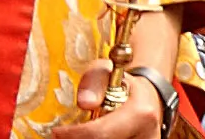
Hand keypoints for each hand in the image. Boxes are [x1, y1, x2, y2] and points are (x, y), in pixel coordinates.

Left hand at [48, 59, 163, 138]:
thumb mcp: (107, 72)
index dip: (72, 134)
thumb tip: (85, 102)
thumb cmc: (123, 85)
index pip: (99, 134)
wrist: (147, 98)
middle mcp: (147, 136)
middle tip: (64, 135)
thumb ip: (94, 81)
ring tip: (80, 133)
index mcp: (141, 114)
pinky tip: (93, 136)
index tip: (57, 131)